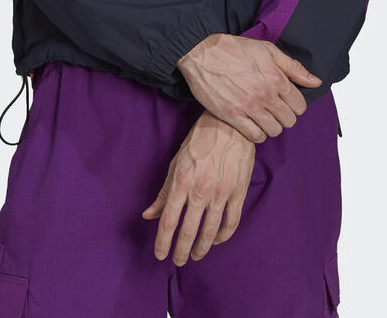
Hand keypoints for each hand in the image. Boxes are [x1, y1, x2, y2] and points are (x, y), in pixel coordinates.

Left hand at [140, 109, 255, 264]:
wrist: (228, 125)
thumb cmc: (198, 142)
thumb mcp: (176, 163)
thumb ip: (164, 193)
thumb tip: (148, 215)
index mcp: (182, 182)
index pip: (169, 220)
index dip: (163, 241)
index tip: (160, 255)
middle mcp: (200, 190)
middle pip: (188, 231)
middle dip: (181, 251)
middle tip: (178, 261)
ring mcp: (221, 192)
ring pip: (210, 231)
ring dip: (201, 248)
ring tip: (195, 255)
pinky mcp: (238, 192)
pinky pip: (231, 222)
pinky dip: (223, 236)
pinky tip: (216, 240)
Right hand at [176, 33, 321, 142]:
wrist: (202, 52)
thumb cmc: (234, 49)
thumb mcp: (267, 50)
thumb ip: (293, 67)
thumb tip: (316, 82)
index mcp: (276, 79)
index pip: (300, 105)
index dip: (296, 105)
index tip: (287, 102)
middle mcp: (265, 95)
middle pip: (289, 120)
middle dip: (285, 116)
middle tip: (275, 109)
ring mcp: (248, 107)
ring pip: (274, 131)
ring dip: (272, 126)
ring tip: (264, 117)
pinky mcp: (231, 115)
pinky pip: (255, 136)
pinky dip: (257, 134)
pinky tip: (253, 124)